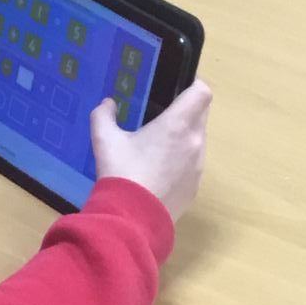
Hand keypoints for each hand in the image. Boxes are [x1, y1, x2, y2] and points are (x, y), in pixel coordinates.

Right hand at [90, 80, 212, 221]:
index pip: (202, 92)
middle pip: (201, 114)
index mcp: (177, 124)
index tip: (178, 87)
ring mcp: (198, 166)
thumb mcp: (104, 140)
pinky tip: (159, 171)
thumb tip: (108, 104)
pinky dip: (182, 160)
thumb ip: (103, 115)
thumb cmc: (121, 172)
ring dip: (184, 136)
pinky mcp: (195, 186)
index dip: (194, 85)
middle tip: (162, 115)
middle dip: (186, 110)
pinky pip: (193, 164)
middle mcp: (194, 141)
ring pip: (198, 140)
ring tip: (158, 145)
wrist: (132, 219)